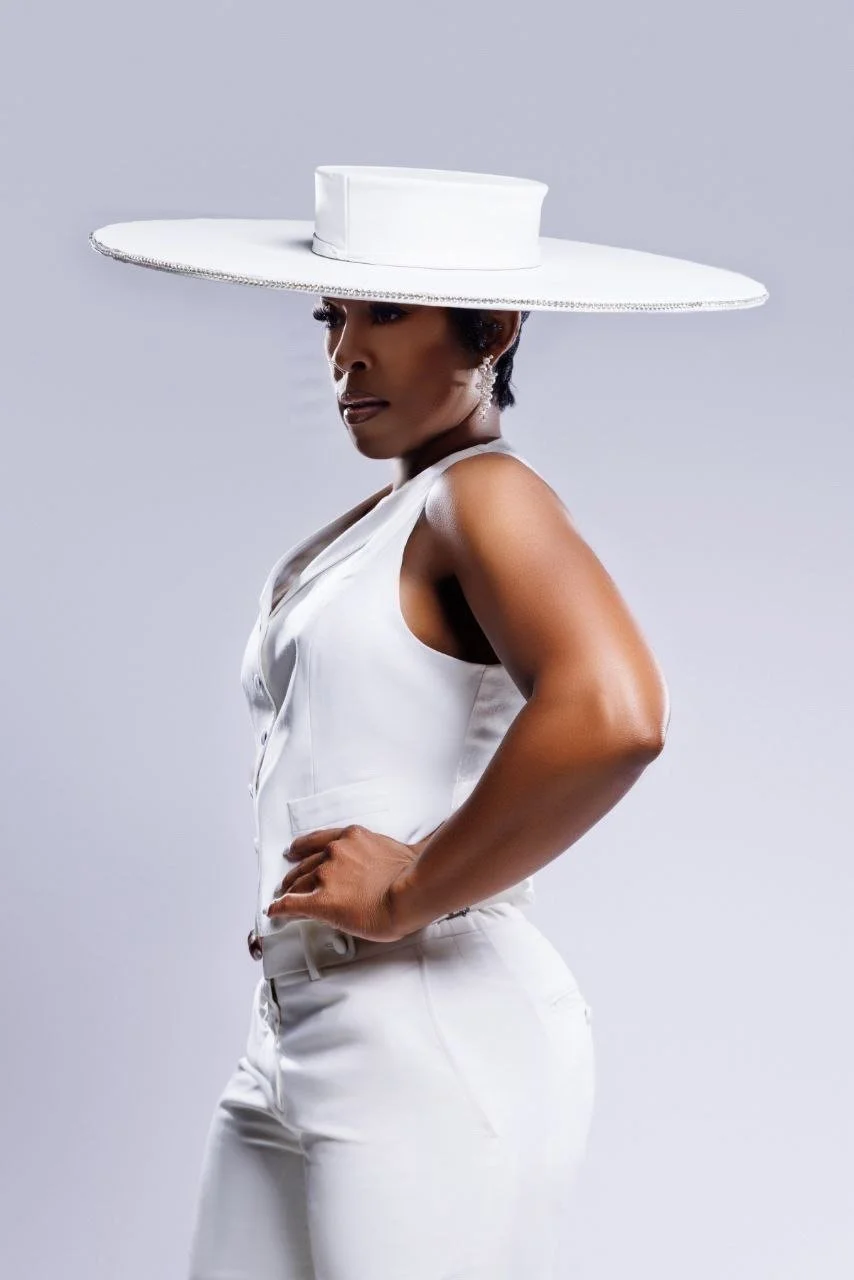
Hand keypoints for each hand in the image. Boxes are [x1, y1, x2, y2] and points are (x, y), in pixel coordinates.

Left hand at [265, 822, 431, 942]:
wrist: (409, 892)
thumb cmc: (411, 874)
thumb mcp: (394, 850)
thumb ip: (382, 852)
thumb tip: (395, 858)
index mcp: (351, 837)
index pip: (319, 841)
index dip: (302, 847)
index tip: (295, 851)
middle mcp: (335, 852)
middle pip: (306, 863)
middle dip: (295, 872)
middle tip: (288, 880)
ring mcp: (326, 875)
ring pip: (298, 883)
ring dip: (289, 889)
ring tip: (282, 896)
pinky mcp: (322, 901)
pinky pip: (293, 904)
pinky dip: (281, 907)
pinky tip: (275, 910)